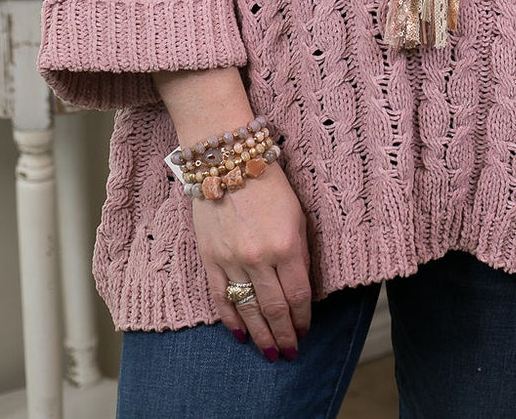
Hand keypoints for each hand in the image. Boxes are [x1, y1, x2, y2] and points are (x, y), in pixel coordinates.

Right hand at [192, 163, 313, 360]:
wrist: (229, 160)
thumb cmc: (269, 184)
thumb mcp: (298, 215)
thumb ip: (301, 253)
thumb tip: (302, 290)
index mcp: (286, 245)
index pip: (298, 296)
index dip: (303, 319)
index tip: (305, 331)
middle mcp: (259, 258)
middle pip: (274, 309)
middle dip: (284, 335)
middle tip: (289, 353)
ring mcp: (232, 260)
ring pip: (248, 310)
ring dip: (260, 336)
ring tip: (269, 353)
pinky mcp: (210, 258)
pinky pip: (221, 298)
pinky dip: (230, 320)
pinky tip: (240, 335)